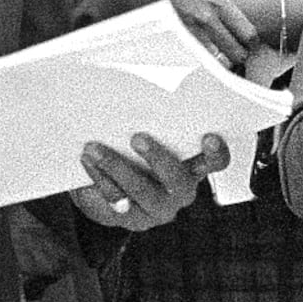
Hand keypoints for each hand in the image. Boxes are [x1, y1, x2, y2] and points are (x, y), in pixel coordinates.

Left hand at [71, 131, 227, 231]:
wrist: (110, 187)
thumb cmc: (133, 148)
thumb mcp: (148, 133)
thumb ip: (152, 120)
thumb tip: (138, 82)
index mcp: (193, 166)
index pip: (216, 162)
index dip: (216, 152)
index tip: (208, 136)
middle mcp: (181, 191)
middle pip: (178, 181)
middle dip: (158, 158)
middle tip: (137, 137)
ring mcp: (158, 210)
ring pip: (141, 193)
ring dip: (115, 167)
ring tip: (93, 148)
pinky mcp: (132, 219)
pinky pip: (115, 201)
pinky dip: (98, 179)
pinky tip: (86, 162)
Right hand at [158, 0, 257, 68]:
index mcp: (219, 4)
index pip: (248, 34)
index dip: (254, 41)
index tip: (251, 39)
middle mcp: (207, 21)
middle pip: (237, 52)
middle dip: (241, 53)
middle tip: (239, 47)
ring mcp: (194, 35)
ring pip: (221, 62)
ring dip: (226, 60)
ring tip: (225, 53)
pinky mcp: (183, 44)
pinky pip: (203, 62)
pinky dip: (210, 62)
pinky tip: (210, 55)